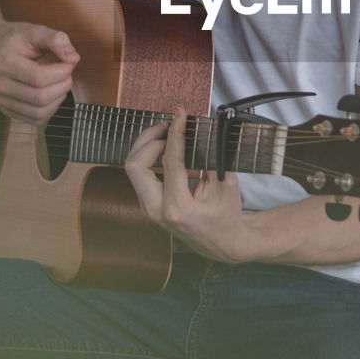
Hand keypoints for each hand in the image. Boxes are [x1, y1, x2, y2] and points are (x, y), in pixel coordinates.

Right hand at [0, 18, 79, 123]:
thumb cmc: (15, 39)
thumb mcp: (34, 30)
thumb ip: (56, 39)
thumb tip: (73, 58)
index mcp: (3, 62)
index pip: (38, 78)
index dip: (61, 72)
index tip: (69, 62)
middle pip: (41, 98)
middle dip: (63, 85)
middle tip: (66, 72)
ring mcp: (1, 100)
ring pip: (40, 113)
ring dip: (58, 99)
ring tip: (59, 82)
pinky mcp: (6, 110)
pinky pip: (36, 119)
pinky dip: (51, 109)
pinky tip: (51, 93)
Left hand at [124, 109, 247, 261]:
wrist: (223, 243)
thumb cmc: (227, 214)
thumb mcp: (226, 184)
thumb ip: (209, 157)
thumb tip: (196, 130)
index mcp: (178, 208)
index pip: (170, 161)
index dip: (175, 133)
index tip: (181, 115)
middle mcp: (156, 210)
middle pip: (135, 165)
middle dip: (149, 139)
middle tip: (168, 126)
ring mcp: (149, 209)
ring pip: (132, 168)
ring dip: (147, 146)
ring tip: (167, 134)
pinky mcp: (148, 204)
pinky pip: (140, 174)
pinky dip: (149, 156)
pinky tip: (166, 148)